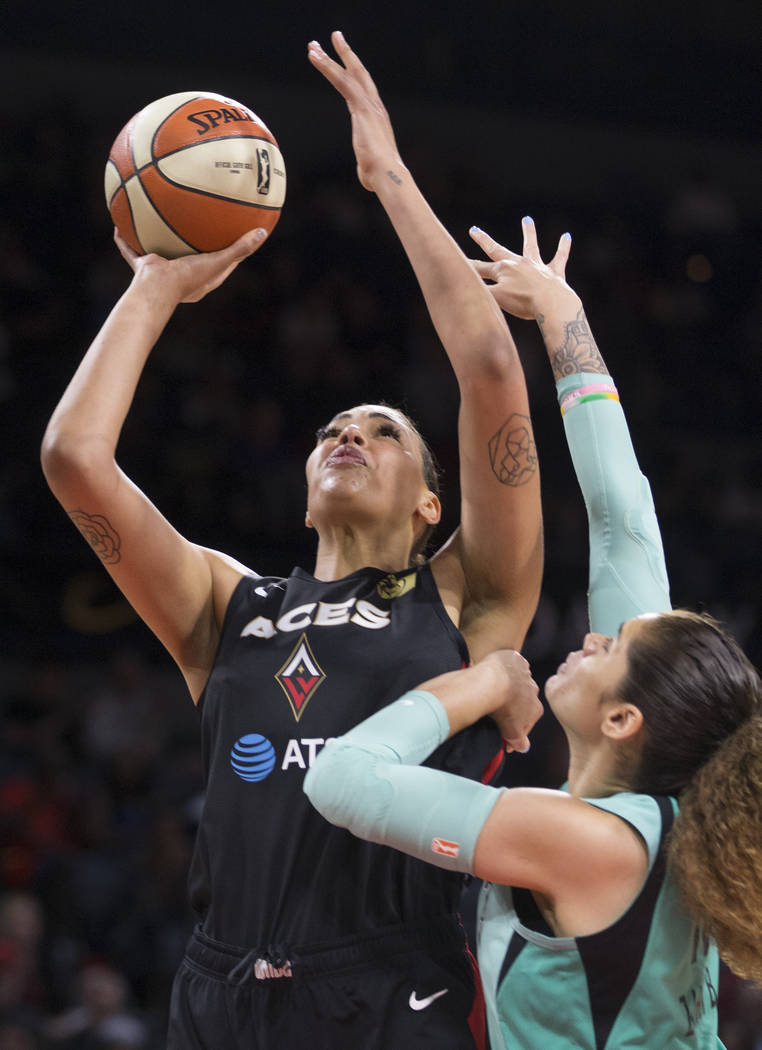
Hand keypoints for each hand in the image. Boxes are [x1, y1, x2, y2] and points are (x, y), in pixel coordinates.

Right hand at [114, 226, 266, 304]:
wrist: (156, 290)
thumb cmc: (189, 278)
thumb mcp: (218, 261)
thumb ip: (240, 248)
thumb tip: (263, 233)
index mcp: (204, 279)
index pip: (223, 263)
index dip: (230, 250)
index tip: (236, 236)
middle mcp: (183, 275)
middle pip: (192, 256)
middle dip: (194, 242)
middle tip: (200, 223)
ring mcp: (162, 271)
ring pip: (160, 251)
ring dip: (159, 238)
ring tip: (159, 218)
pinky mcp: (144, 267)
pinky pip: (132, 250)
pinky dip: (126, 240)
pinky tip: (119, 223)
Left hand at [308, 31, 401, 192]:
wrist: (387, 175)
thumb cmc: (379, 178)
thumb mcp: (370, 169)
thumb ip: (367, 166)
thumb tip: (368, 178)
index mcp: (376, 119)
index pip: (363, 91)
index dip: (352, 76)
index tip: (343, 65)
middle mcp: (375, 107)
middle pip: (359, 74)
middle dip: (346, 55)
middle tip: (335, 37)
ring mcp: (369, 105)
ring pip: (347, 73)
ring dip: (329, 58)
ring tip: (314, 46)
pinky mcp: (361, 106)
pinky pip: (341, 80)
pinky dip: (327, 67)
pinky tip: (315, 57)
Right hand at [468, 218, 576, 320]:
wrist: (551, 303)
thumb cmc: (523, 303)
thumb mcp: (496, 299)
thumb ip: (481, 292)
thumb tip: (466, 288)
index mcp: (503, 269)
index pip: (480, 268)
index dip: (467, 267)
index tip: (455, 261)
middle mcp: (518, 263)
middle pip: (498, 250)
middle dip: (484, 241)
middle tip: (474, 230)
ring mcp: (537, 266)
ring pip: (531, 246)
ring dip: (529, 232)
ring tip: (527, 219)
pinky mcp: (554, 273)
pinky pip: (559, 257)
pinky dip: (563, 247)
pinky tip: (566, 236)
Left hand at [480, 650, 542, 753]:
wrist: (492, 683)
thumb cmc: (503, 709)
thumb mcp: (512, 732)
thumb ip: (520, 741)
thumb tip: (523, 747)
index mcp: (536, 707)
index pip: (528, 720)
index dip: (516, 728)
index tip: (504, 732)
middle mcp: (534, 689)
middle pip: (523, 700)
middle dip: (513, 705)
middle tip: (497, 710)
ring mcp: (525, 672)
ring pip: (517, 681)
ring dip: (509, 686)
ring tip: (493, 691)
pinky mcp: (514, 658)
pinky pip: (511, 663)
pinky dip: (504, 668)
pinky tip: (494, 673)